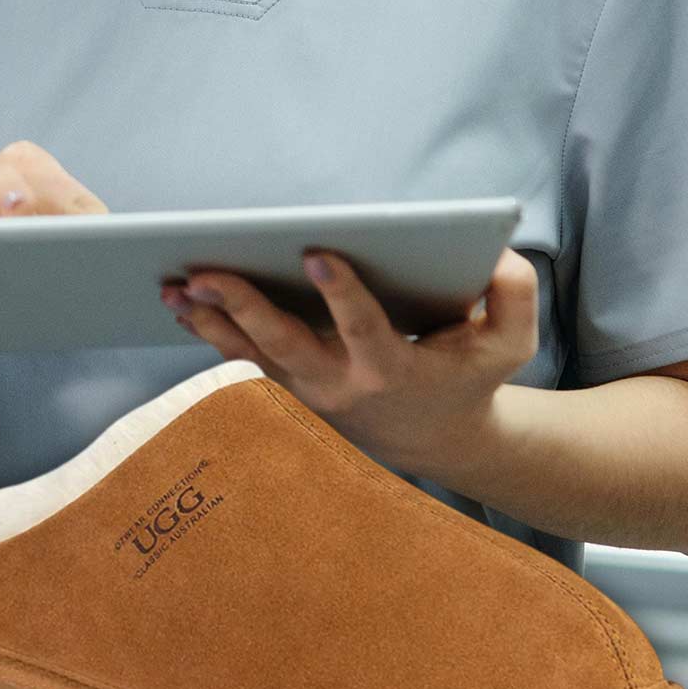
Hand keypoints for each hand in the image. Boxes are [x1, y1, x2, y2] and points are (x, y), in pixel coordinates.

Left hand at [163, 245, 538, 468]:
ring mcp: (306, 393)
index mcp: (394, 370)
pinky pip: (238, 361)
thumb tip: (494, 254)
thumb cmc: (469, 375)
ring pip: (249, 358)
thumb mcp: (511, 342)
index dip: (342, 294)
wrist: (435, 437)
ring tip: (172, 286)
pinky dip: (207, 333)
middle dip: (243, 308)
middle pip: (284, 346)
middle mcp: (341, 385)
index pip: (365, 330)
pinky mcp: (284, 391)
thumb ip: (514, 295)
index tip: (317, 251)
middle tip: (204, 273)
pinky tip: (178, 303)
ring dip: (208, 323)